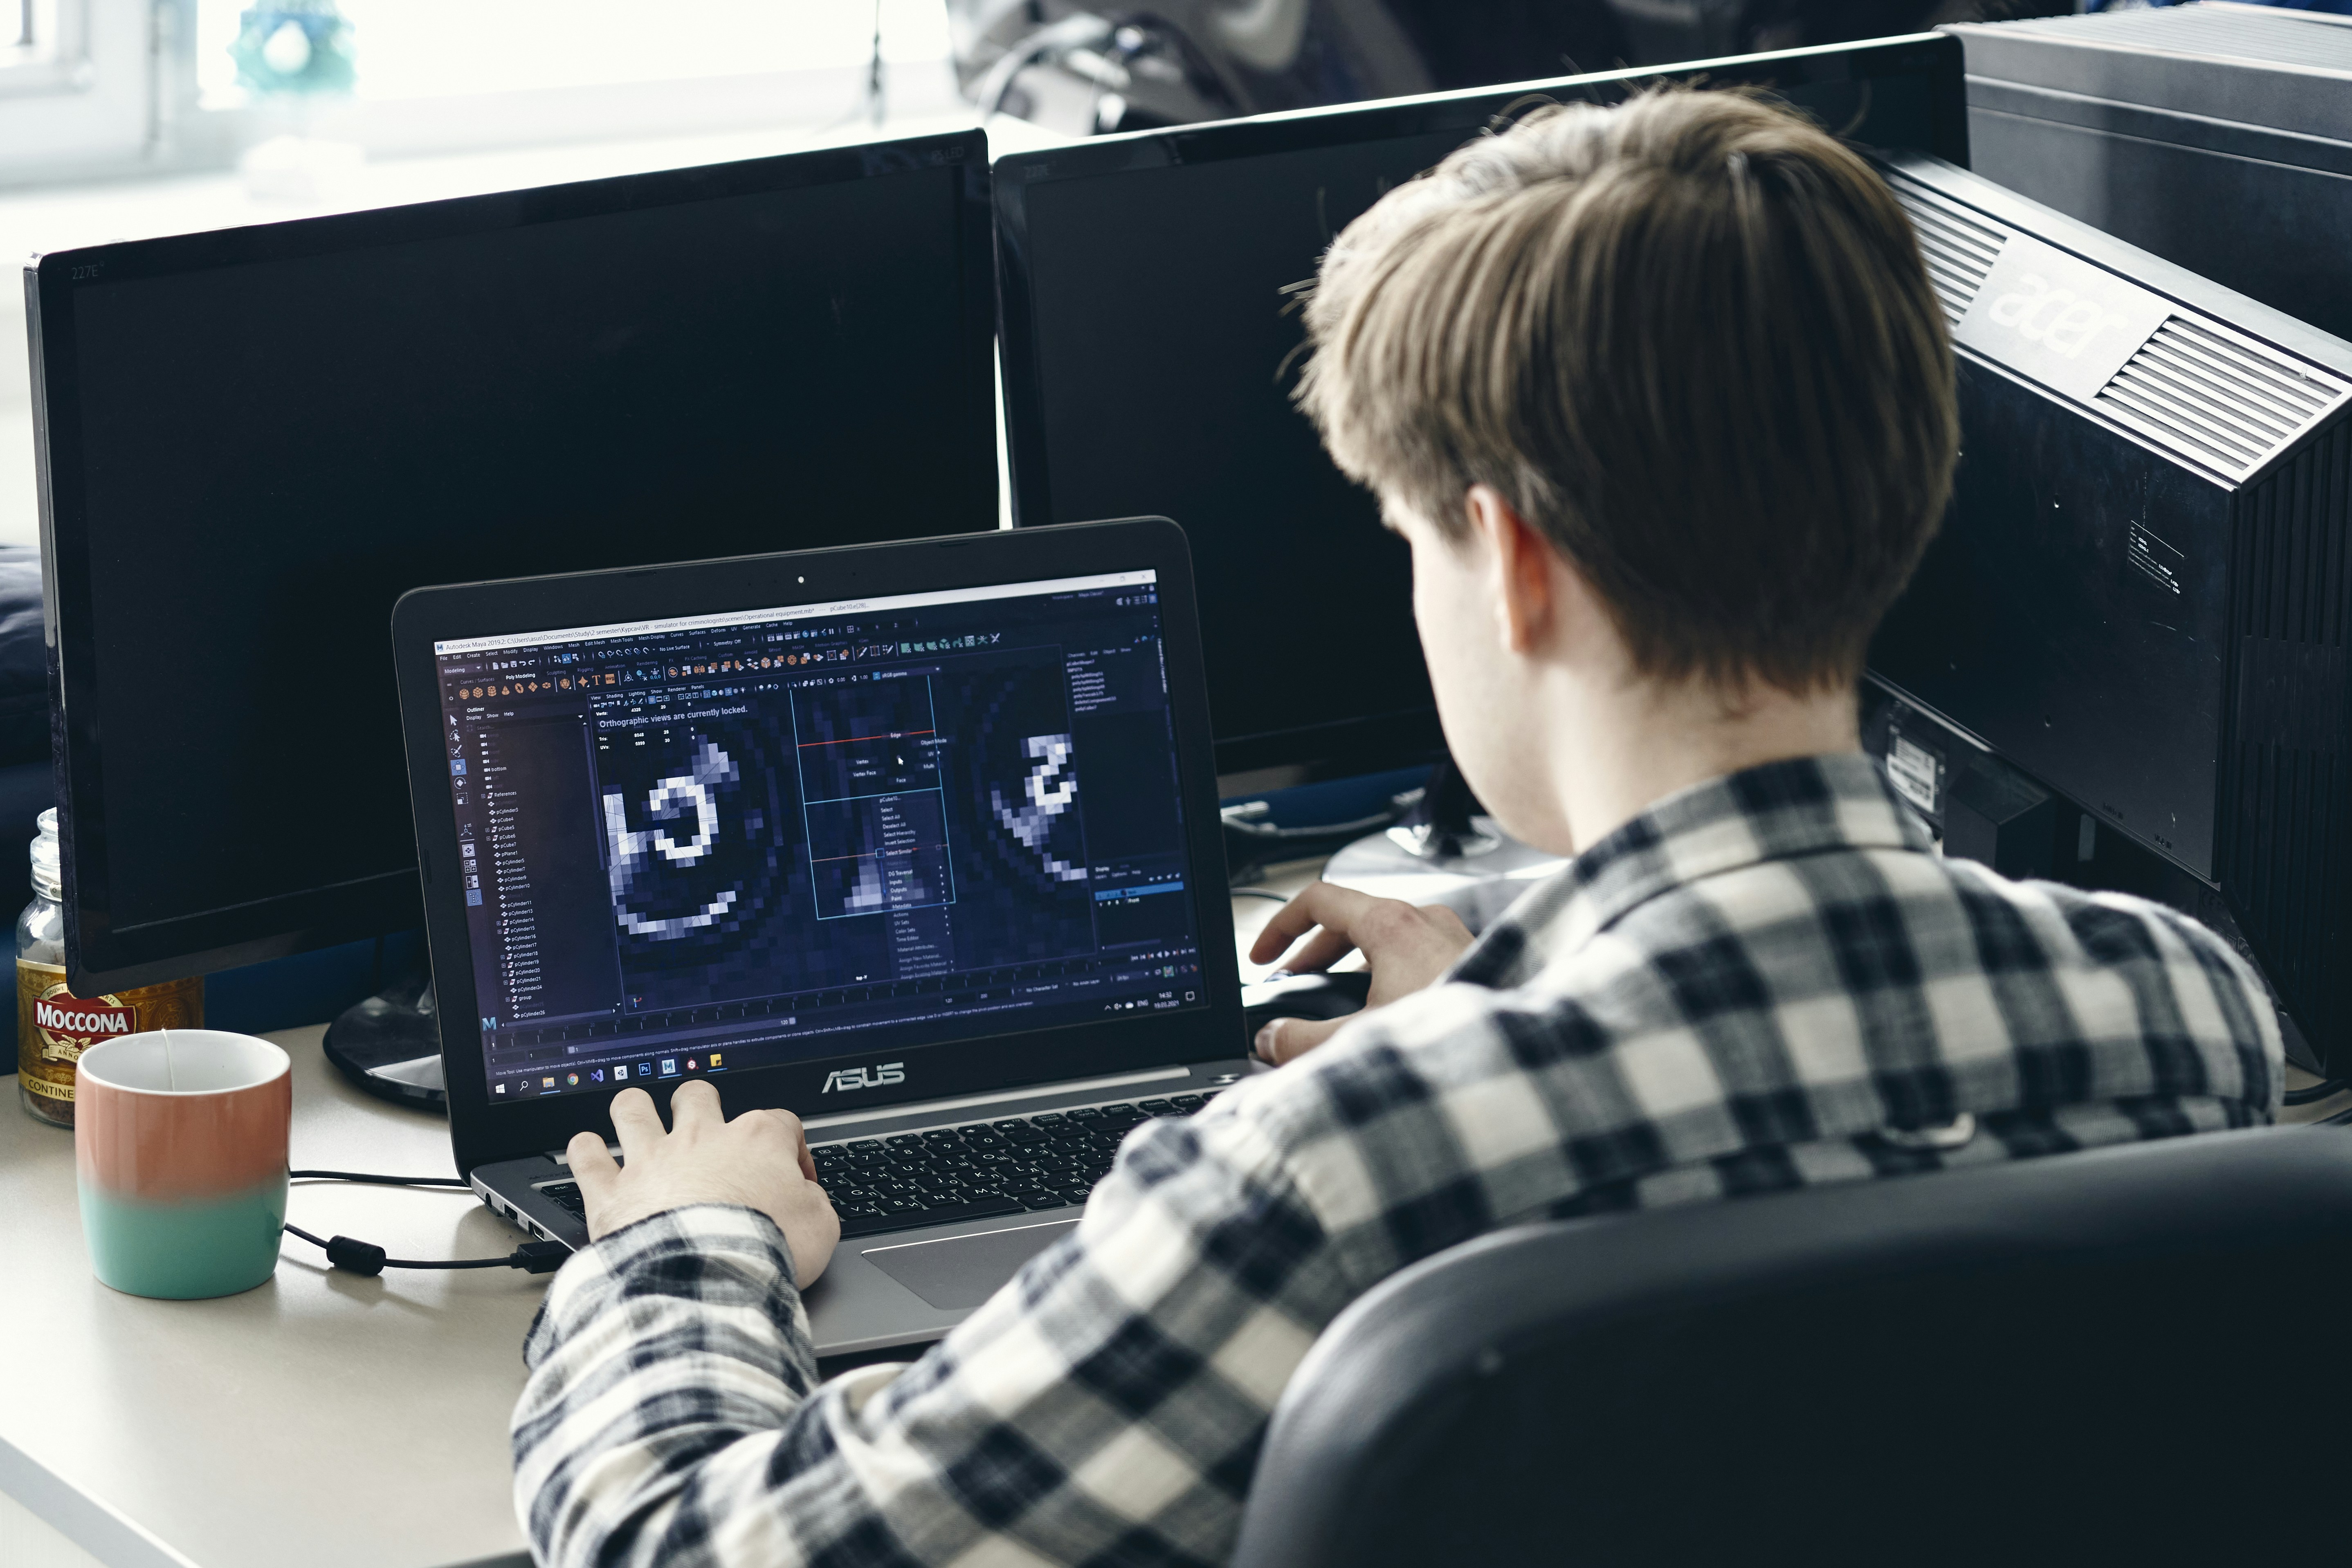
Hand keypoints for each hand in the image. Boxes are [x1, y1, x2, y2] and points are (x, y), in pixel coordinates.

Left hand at [567, 1081, 840, 1283]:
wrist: (708, 1278)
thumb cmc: (763, 1251)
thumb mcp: (821, 1229)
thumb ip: (817, 1205)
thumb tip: (811, 1202)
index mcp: (755, 1142)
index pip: (780, 1122)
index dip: (791, 1147)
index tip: (794, 1178)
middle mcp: (700, 1139)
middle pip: (697, 1095)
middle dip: (699, 1105)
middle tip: (703, 1127)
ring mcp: (652, 1161)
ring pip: (633, 1109)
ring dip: (634, 1111)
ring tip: (636, 1118)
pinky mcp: (612, 1192)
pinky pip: (587, 1157)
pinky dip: (584, 1152)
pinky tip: (587, 1152)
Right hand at [1247, 883, 1473, 1064]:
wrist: (1526, 1056)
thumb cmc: (1456, 1037)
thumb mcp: (1361, 1038)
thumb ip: (1303, 1042)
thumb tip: (1270, 1042)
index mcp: (1392, 923)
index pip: (1318, 899)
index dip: (1279, 927)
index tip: (1262, 956)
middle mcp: (1426, 920)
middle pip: (1350, 921)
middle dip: (1313, 954)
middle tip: (1292, 985)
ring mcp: (1453, 938)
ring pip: (1384, 940)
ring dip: (1350, 969)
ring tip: (1335, 1006)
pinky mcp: (1473, 962)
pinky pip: (1415, 957)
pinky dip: (1387, 978)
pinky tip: (1386, 1018)